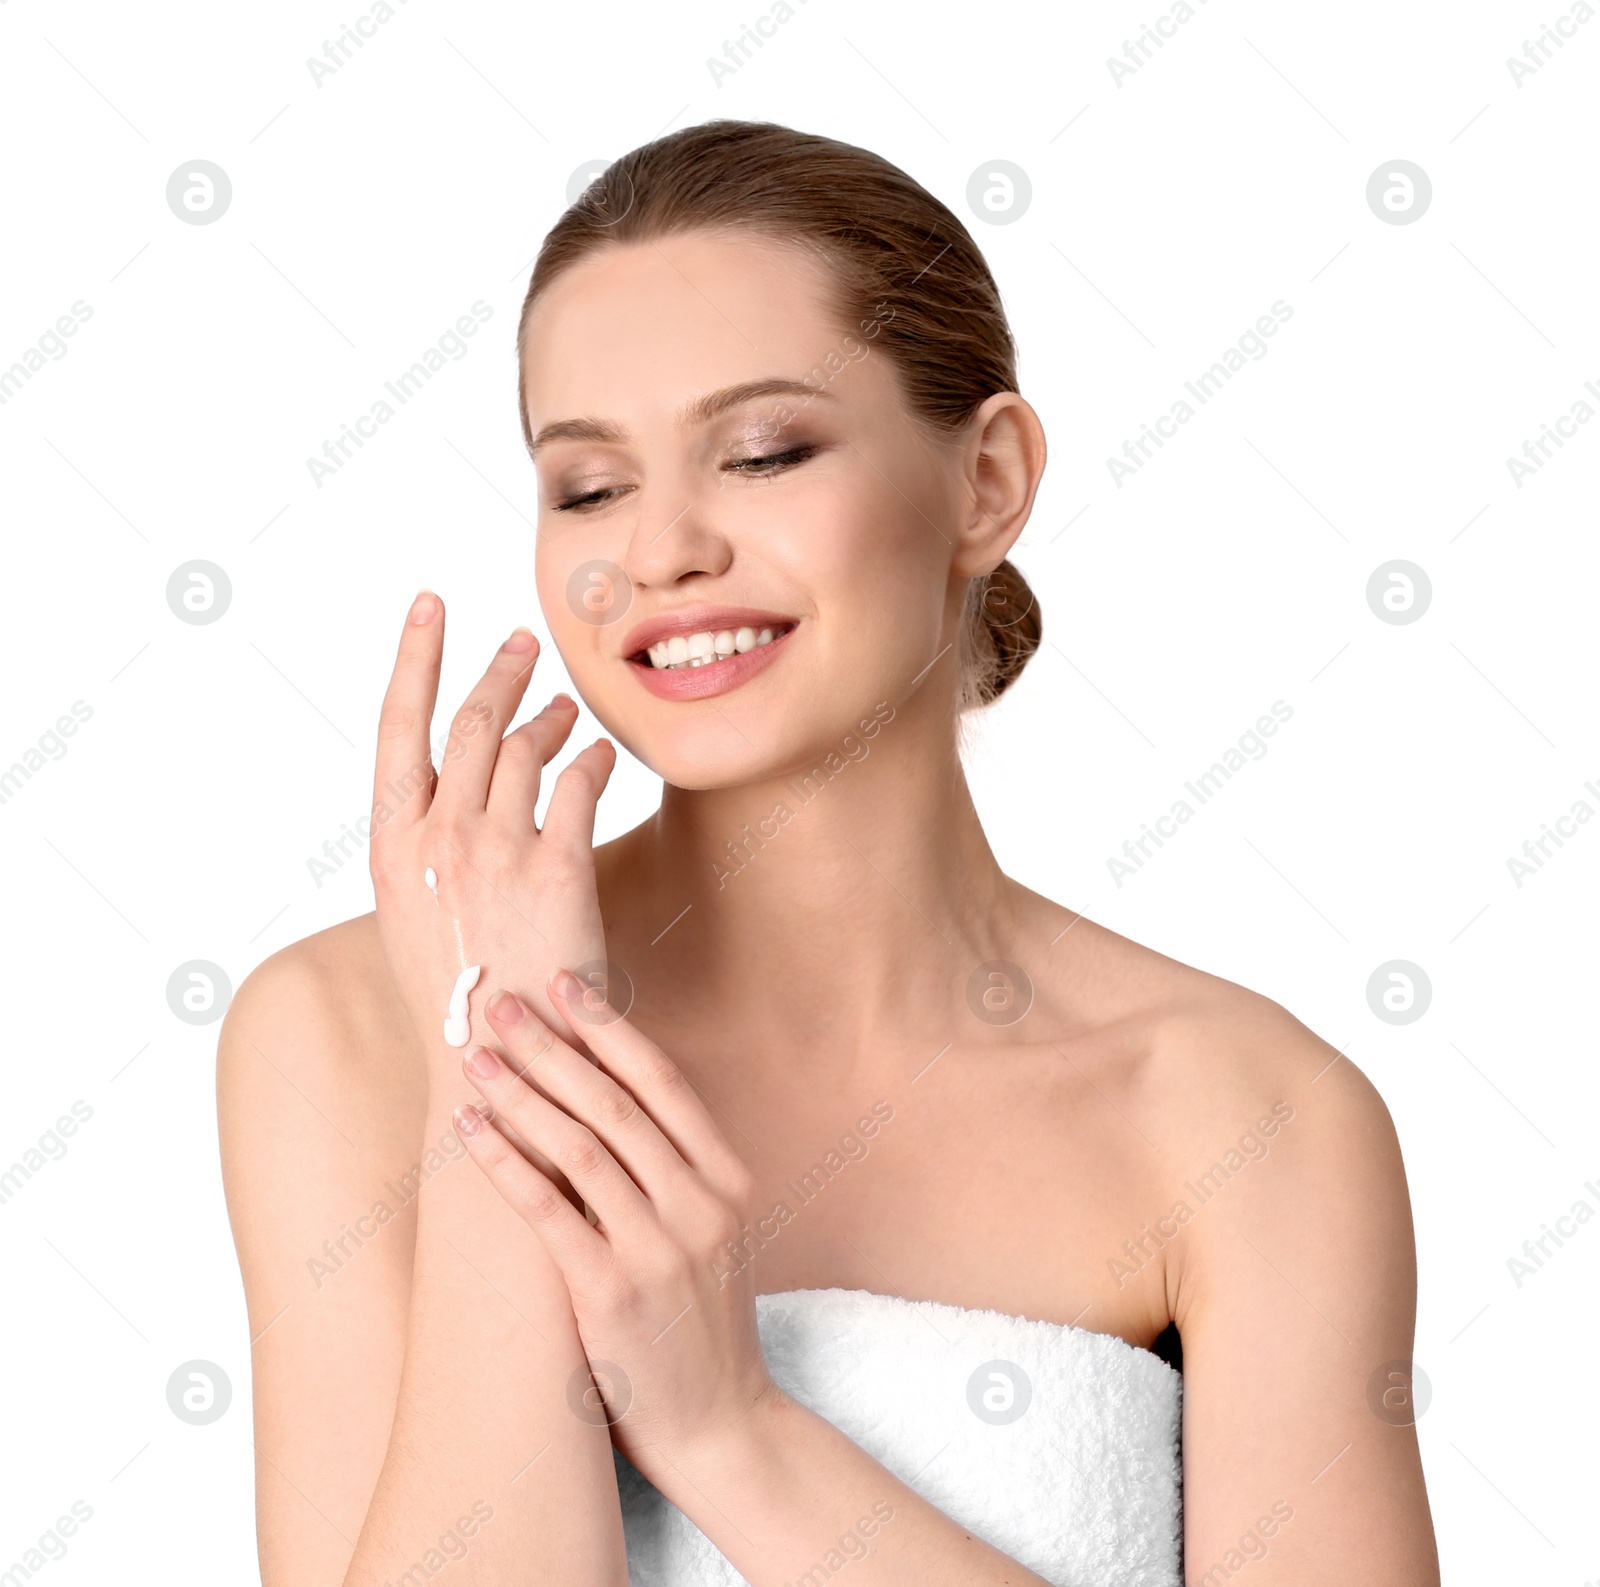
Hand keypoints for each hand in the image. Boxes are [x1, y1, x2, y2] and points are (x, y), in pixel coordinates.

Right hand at [368, 591, 617, 1086]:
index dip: (414, 657)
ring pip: (528, 748)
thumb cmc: (462, 995)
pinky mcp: (558, 868)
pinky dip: (594, 761)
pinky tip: (604, 756)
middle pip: (473, 725)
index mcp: (393, 847)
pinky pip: (580, 784)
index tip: (429, 603)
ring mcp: (496, 850)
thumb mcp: (415, 916)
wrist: (499, 1064)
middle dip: (499, 672)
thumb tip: (460, 784)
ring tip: (565, 706)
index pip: (397, 727)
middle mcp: (439, 837)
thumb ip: (428, 846)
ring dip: (550, 716)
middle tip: (523, 643)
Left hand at [451, 972, 777, 1480]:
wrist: (724, 1426)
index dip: (611, 1029)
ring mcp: (659, 1250)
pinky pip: (548, 1212)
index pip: (664, 1083)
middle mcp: (700, 1205)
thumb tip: (613, 1101)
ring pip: (579, 1147)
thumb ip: (679, 1172)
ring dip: (520, 1092)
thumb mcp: (717, 1235)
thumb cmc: (706, 1325)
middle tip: (502, 1003)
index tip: (567, 984)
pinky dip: (505, 1162)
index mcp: (729, 1181)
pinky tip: (471, 1130)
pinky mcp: (612, 1295)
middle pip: (614, 1103)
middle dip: (552, 1045)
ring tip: (477, 1058)